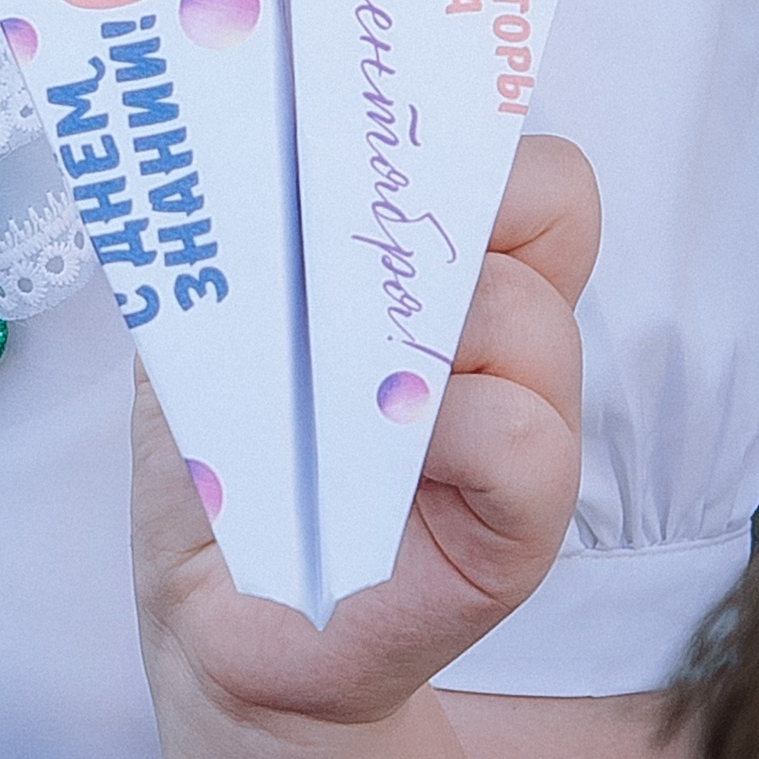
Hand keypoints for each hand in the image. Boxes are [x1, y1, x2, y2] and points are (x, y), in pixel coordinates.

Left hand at [132, 132, 599, 728]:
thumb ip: (257, 235)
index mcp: (450, 273)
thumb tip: (258, 142)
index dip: (469, 145)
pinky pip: (525, 435)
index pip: (531, 168)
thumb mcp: (215, 320)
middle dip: (420, 221)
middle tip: (327, 277)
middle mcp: (506, 334)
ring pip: (524, 314)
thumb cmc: (221, 460)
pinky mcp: (525, 525)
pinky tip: (373, 461)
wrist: (217, 615)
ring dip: (408, 332)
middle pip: (542, 203)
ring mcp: (531, 423)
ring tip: (328, 389)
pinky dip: (445, 430)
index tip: (366, 155)